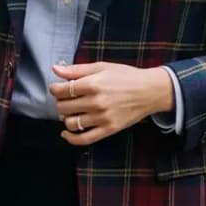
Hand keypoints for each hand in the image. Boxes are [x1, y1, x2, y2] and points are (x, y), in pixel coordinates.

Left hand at [50, 61, 172, 144]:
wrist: (150, 91)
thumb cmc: (126, 77)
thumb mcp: (101, 67)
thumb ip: (76, 69)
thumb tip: (55, 69)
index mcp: (93, 84)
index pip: (62, 90)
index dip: (55, 89)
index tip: (57, 88)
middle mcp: (96, 102)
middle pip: (63, 107)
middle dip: (60, 103)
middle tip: (67, 99)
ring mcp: (102, 118)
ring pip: (71, 123)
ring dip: (66, 118)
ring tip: (72, 112)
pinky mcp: (108, 129)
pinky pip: (84, 139)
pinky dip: (71, 138)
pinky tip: (66, 133)